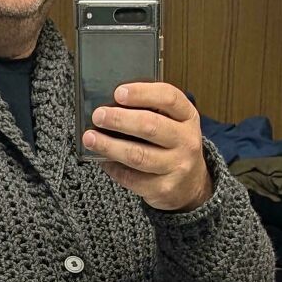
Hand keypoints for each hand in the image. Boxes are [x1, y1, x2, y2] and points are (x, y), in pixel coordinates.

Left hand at [82, 82, 212, 211]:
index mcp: (187, 117)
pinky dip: (112, 167)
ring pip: (138, 155)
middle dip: (119, 119)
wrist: (191, 184)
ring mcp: (177, 166)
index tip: (118, 93)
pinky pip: (131, 177)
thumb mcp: (173, 123)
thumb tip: (109, 107)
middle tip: (98, 116)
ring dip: (109, 146)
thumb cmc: (173, 146)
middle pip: (150, 126)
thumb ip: (150, 111)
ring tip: (90, 138)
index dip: (142, 93)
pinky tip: (101, 159)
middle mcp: (186, 141)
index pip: (168, 98)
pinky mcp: (163, 188)